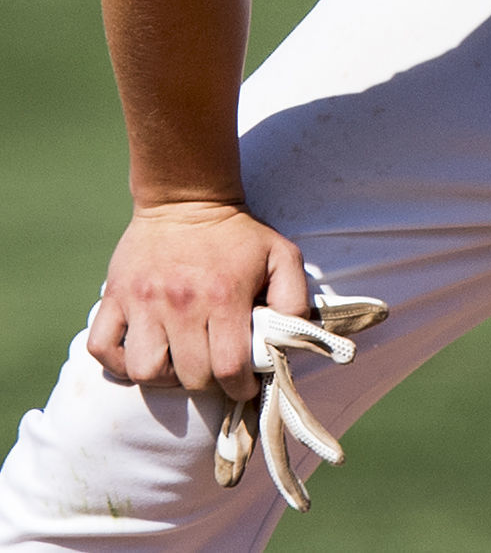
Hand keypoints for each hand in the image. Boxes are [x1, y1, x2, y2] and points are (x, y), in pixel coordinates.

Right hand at [87, 202, 308, 400]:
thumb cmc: (238, 233)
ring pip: (145, 371)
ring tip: (179, 361)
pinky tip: (143, 350)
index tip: (244, 384)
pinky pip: (102, 349)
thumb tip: (288, 343)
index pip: (229, 369)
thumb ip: (294, 300)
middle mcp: (181, 303)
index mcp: (224, 296)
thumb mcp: (282, 255)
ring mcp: (143, 301)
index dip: (240, 387)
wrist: (186, 197)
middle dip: (208, 381)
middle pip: (190, 376)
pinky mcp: (115, 296)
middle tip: (214, 367)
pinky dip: (119, 362)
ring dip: (164, 376)